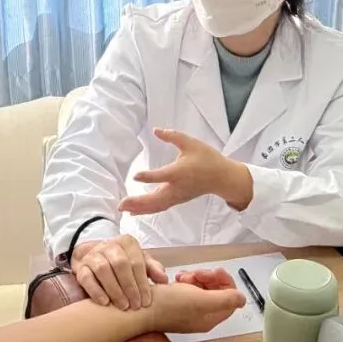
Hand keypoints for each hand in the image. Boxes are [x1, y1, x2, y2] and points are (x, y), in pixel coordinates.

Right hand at [71, 235, 168, 310]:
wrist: (95, 260)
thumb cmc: (124, 264)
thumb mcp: (140, 262)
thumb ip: (152, 269)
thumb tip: (164, 280)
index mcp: (127, 242)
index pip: (136, 261)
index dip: (142, 282)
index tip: (146, 301)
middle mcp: (109, 245)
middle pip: (120, 264)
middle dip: (129, 287)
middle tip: (135, 306)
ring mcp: (93, 255)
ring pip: (103, 270)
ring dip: (114, 290)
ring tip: (123, 306)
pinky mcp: (80, 267)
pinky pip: (87, 278)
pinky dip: (96, 291)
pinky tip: (105, 303)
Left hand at [117, 128, 252, 213]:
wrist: (222, 177)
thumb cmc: (207, 158)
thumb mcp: (191, 143)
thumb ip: (172, 136)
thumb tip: (156, 129)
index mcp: (179, 172)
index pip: (161, 175)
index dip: (148, 176)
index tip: (135, 176)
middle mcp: (176, 187)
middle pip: (155, 198)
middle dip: (137, 202)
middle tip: (120, 204)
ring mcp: (177, 196)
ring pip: (156, 205)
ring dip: (139, 208)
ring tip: (122, 208)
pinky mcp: (177, 200)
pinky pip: (160, 207)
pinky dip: (147, 210)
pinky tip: (134, 211)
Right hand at [148, 269, 245, 333]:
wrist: (138, 308)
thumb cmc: (168, 305)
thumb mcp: (200, 300)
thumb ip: (225, 299)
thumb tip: (243, 299)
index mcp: (211, 318)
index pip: (230, 297)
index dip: (225, 282)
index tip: (213, 271)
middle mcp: (202, 316)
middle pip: (217, 291)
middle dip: (209, 278)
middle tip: (195, 273)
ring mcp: (189, 310)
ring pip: (203, 288)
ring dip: (196, 277)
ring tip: (183, 277)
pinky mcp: (177, 304)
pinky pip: (190, 289)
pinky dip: (187, 281)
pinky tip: (177, 279)